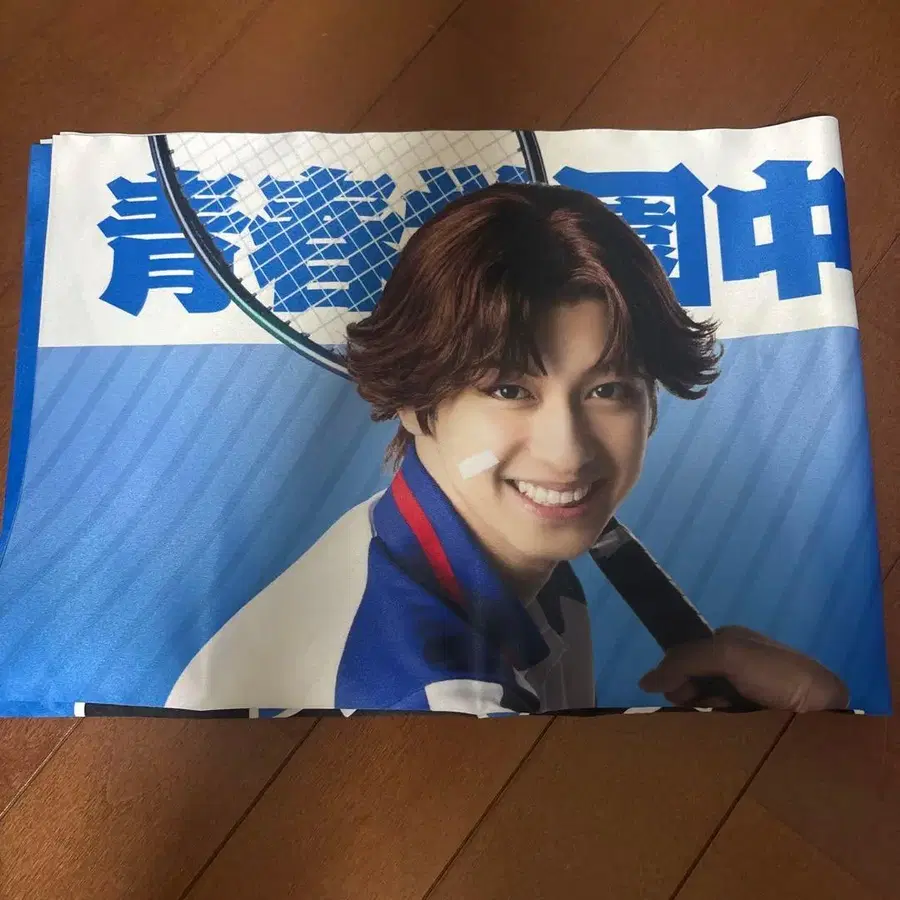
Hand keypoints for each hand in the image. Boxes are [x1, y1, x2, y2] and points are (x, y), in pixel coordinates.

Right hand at [638, 625, 849, 711]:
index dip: (675, 674)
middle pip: (695, 680)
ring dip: (702, 715)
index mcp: (733, 642)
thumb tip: (643, 681)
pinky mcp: (758, 720)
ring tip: (710, 725)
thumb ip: (686, 661)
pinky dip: (718, 729)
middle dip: (688, 696)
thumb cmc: (778, 675)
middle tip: (694, 711)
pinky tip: (721, 735)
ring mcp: (749, 693)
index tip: (673, 695)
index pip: (688, 654)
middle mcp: (739, 664)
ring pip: (709, 703)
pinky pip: (725, 722)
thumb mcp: (728, 654)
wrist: (826, 712)